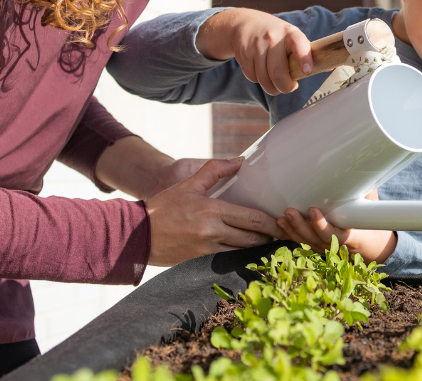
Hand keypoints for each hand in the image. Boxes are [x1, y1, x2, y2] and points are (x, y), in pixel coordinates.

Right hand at [145, 158, 286, 266]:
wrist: (135, 235)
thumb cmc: (162, 208)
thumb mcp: (188, 185)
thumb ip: (214, 170)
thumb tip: (239, 160)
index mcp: (212, 211)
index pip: (252, 219)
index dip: (272, 223)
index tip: (284, 223)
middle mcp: (213, 232)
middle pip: (253, 237)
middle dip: (271, 237)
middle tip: (285, 234)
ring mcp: (207, 249)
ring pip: (243, 250)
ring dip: (259, 248)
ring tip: (273, 243)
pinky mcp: (201, 261)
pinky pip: (228, 258)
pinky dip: (241, 255)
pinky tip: (251, 252)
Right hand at [196, 8, 312, 95]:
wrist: (246, 23)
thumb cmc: (277, 35)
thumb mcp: (293, 37)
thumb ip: (308, 52)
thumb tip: (331, 66)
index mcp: (291, 33)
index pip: (299, 45)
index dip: (304, 59)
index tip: (307, 71)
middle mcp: (272, 38)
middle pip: (278, 72)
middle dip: (285, 87)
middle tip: (289, 87)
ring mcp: (256, 46)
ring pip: (264, 78)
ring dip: (271, 87)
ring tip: (276, 84)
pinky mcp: (243, 54)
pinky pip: (252, 77)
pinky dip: (258, 80)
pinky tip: (262, 72)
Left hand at [277, 194, 396, 263]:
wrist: (368, 242)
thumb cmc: (368, 220)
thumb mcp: (371, 207)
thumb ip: (365, 192)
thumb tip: (361, 171)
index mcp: (350, 235)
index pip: (333, 234)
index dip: (322, 225)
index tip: (314, 210)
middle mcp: (334, 244)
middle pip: (314, 238)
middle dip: (300, 225)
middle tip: (290, 211)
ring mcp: (323, 247)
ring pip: (305, 241)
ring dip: (292, 229)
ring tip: (283, 217)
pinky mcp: (315, 245)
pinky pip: (301, 241)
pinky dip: (290, 233)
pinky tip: (281, 223)